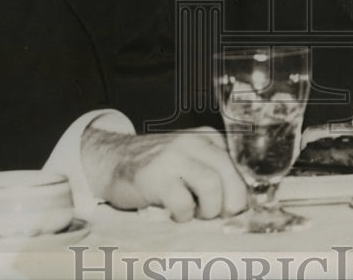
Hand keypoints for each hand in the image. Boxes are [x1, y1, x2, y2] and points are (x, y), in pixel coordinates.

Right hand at [81, 125, 247, 221]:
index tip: (232, 208)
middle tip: (216, 215)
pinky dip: (183, 215)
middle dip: (230, 203)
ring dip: (208, 209)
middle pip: (229, 173)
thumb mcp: (189, 159)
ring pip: (212, 185)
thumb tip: (240, 204)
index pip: (238, 165)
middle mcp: (192, 141)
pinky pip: (183, 202)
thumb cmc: (157, 168)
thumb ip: (213, 171)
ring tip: (195, 213)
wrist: (112, 161)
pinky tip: (174, 213)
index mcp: (207, 137)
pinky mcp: (156, 176)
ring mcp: (173, 157)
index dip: (239, 192)